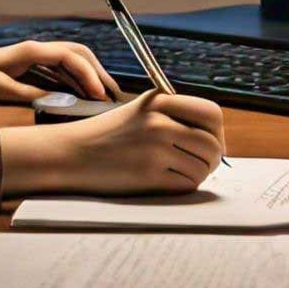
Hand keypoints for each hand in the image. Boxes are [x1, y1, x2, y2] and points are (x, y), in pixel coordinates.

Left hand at [0, 40, 118, 104]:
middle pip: (77, 53)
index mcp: (30, 50)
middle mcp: (36, 48)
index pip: (69, 57)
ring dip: (89, 75)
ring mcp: (35, 55)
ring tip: (105, 96)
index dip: (89, 75)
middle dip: (97, 71)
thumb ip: (30, 94)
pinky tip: (84, 94)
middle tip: (113, 94)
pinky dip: (76, 79)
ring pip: (71, 60)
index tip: (100, 95)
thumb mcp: (0, 90)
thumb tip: (59, 102)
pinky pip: (61, 69)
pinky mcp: (32, 64)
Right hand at [0, 90, 225, 197]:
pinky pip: (186, 185)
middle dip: (211, 160)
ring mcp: (155, 147)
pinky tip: (163, 180)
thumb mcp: (140, 111)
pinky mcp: (149, 174)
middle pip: (213, 145)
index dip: (217, 132)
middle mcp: (160, 121)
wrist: (72, 152)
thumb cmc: (108, 135)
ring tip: (176, 172)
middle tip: (198, 165)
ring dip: (196, 175)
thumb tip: (215, 141)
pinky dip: (181, 187)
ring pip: (203, 168)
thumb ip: (174, 117)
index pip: (212, 113)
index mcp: (160, 100)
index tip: (210, 143)